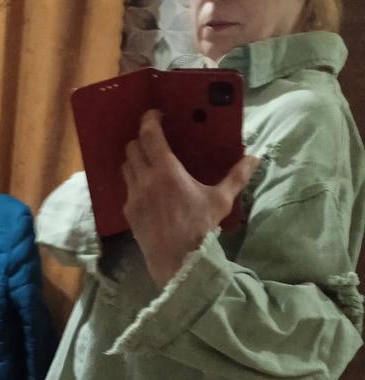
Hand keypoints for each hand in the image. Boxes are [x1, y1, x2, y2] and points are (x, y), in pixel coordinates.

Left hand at [122, 109, 258, 288]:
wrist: (178, 263)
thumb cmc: (200, 229)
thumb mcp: (221, 200)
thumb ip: (236, 176)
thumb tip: (255, 158)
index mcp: (166, 171)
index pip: (149, 134)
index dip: (149, 119)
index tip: (155, 114)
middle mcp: (145, 180)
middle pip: (132, 148)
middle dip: (141, 139)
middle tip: (154, 139)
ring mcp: (133, 198)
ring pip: (125, 167)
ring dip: (135, 160)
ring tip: (149, 162)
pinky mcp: (129, 214)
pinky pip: (126, 190)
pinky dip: (133, 183)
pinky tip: (146, 189)